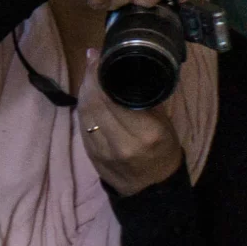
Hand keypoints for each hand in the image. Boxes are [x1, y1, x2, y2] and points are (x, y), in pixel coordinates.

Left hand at [76, 49, 186, 193]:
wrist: (150, 187)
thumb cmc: (163, 151)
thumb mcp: (164, 124)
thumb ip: (145, 101)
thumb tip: (125, 73)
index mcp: (144, 133)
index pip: (112, 99)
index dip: (100, 77)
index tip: (99, 58)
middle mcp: (120, 142)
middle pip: (93, 104)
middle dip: (89, 79)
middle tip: (92, 60)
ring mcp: (101, 150)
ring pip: (84, 114)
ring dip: (83, 90)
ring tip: (89, 72)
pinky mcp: (89, 154)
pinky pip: (82, 124)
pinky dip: (82, 106)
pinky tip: (86, 94)